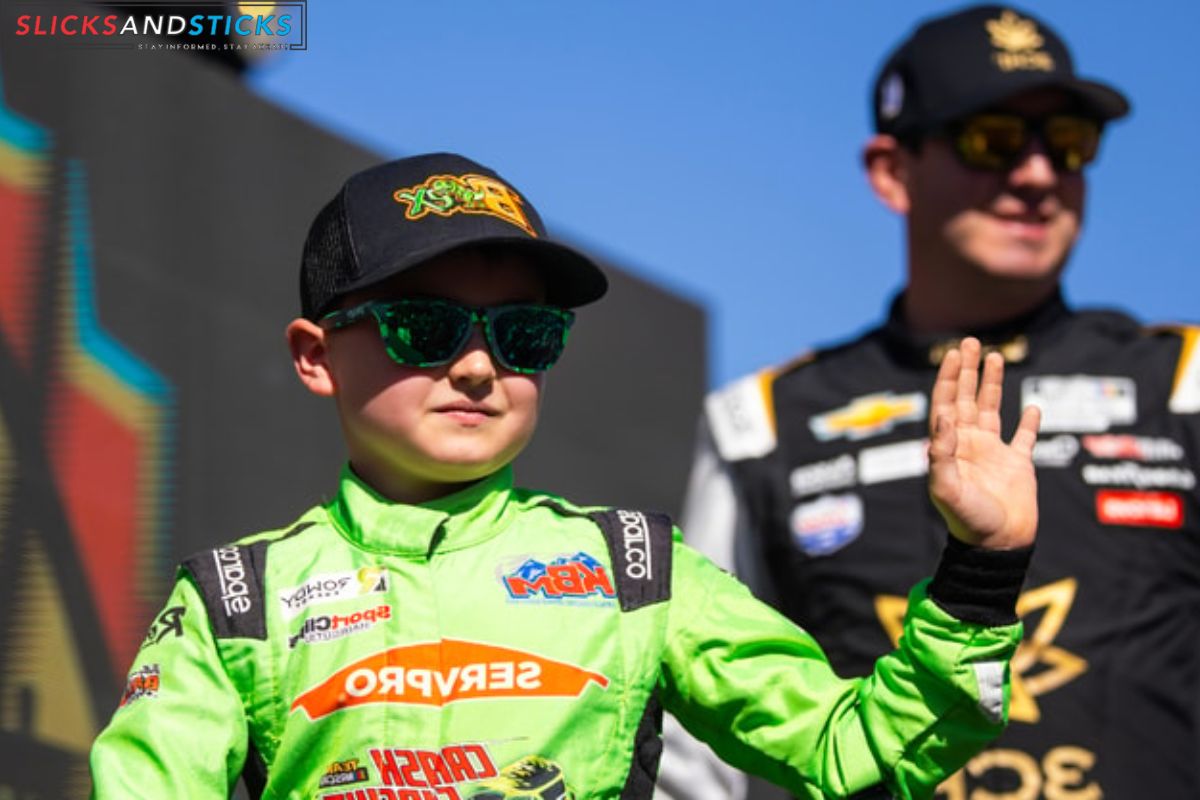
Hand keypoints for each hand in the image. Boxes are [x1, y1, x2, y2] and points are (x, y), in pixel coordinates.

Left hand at [928, 337, 1040, 549]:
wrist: (996, 547)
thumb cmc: (967, 520)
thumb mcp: (946, 487)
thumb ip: (941, 452)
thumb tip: (943, 415)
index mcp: (950, 447)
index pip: (946, 404)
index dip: (949, 378)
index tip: (953, 354)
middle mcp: (969, 445)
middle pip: (967, 399)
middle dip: (967, 371)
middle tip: (970, 342)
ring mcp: (994, 454)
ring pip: (993, 410)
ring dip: (992, 384)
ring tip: (994, 356)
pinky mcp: (1018, 466)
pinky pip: (1025, 439)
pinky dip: (1030, 423)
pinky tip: (1035, 407)